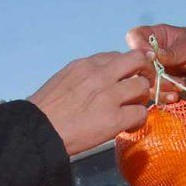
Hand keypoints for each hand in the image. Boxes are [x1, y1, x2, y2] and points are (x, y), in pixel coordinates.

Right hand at [28, 50, 152, 155]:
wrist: (39, 130)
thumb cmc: (48, 109)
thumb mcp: (65, 79)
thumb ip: (87, 75)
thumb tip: (105, 76)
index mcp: (85, 64)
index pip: (118, 55)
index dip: (127, 68)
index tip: (127, 78)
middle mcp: (100, 75)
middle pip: (138, 61)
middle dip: (145, 73)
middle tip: (142, 88)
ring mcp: (109, 96)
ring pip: (143, 87)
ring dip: (142, 99)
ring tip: (132, 110)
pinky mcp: (115, 118)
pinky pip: (141, 113)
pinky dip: (138, 120)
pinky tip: (128, 126)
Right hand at [126, 24, 185, 101]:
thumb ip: (172, 52)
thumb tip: (156, 55)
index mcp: (149, 35)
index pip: (134, 37)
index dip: (141, 48)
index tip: (155, 57)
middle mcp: (144, 53)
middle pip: (136, 64)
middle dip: (154, 75)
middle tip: (172, 80)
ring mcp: (146, 70)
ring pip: (143, 82)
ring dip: (161, 88)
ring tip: (179, 87)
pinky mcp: (153, 84)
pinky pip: (152, 93)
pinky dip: (163, 96)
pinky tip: (174, 96)